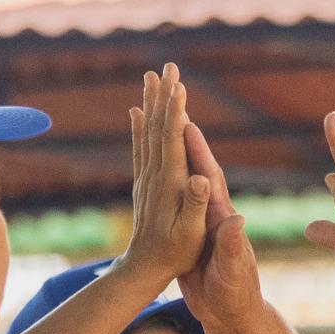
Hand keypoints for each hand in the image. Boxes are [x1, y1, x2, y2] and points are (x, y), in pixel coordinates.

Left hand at [110, 65, 212, 298]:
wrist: (145, 267)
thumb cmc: (176, 254)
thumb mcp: (192, 233)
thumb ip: (195, 204)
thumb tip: (198, 176)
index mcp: (170, 182)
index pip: (172, 139)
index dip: (176, 110)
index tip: (178, 84)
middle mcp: (155, 174)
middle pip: (158, 127)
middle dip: (164, 95)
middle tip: (167, 66)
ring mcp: (147, 177)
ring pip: (148, 132)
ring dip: (151, 102)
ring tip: (150, 77)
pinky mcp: (144, 183)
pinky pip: (141, 147)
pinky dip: (139, 126)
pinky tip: (136, 111)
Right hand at [177, 122, 259, 319]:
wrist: (231, 314)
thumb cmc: (236, 295)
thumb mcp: (233, 272)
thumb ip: (233, 247)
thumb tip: (237, 221)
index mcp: (223, 219)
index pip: (210, 179)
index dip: (199, 153)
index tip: (188, 124)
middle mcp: (214, 212)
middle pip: (198, 167)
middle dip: (186, 138)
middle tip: (174, 105)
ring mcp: (202, 220)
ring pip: (185, 177)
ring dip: (174, 149)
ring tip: (163, 121)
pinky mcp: (192, 230)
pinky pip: (177, 195)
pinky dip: (168, 176)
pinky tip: (159, 162)